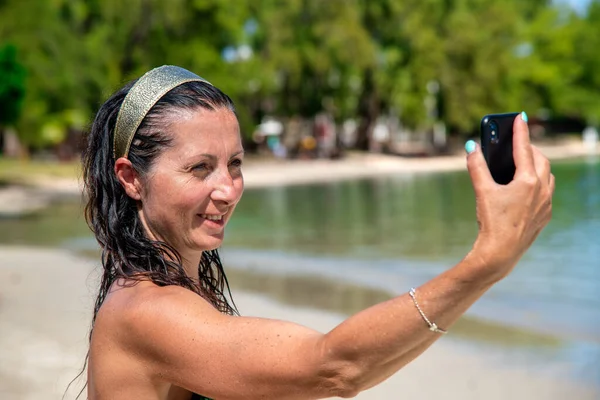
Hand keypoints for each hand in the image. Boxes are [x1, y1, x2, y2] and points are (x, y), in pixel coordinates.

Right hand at [466, 112, 554, 280]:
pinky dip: (538, 183)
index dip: (520, 131)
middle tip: (517, 143)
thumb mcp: (482, 191)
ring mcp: (546, 204)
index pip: (524, 149)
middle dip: (530, 149)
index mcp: (528, 181)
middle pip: (541, 160)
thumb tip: (471, 148)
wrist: (501, 253)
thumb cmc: (491, 222)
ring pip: (547, 176)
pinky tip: (525, 188)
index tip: (520, 117)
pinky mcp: (544, 216)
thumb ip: (477, 167)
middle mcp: (542, 190)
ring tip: (522, 163)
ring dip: (537, 166)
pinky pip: (546, 192)